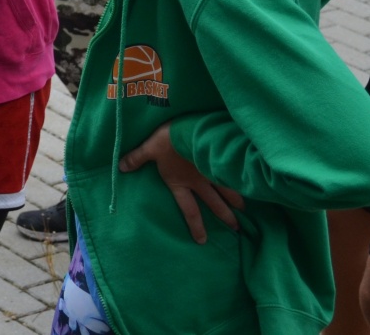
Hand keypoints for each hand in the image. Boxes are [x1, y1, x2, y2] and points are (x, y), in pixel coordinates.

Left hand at [120, 123, 243, 243]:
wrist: (189, 129)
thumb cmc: (166, 141)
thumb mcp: (148, 149)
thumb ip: (136, 159)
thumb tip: (120, 167)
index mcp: (180, 183)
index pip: (189, 210)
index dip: (196, 226)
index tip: (202, 240)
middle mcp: (199, 182)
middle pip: (214, 203)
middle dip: (225, 216)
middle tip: (235, 227)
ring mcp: (211, 172)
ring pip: (228, 190)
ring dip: (236, 201)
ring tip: (243, 209)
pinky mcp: (220, 160)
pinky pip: (232, 174)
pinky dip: (240, 182)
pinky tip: (249, 185)